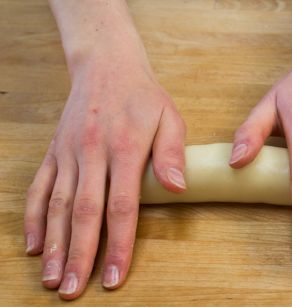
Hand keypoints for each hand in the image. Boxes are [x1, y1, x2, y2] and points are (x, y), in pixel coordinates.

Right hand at [24, 55, 185, 298]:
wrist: (106, 66)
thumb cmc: (144, 96)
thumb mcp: (170, 117)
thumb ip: (171, 153)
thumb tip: (178, 188)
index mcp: (124, 148)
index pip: (121, 206)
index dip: (118, 244)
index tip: (115, 277)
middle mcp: (91, 153)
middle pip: (84, 212)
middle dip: (79, 255)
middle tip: (73, 292)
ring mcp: (69, 153)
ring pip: (57, 204)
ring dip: (54, 244)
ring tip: (51, 278)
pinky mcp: (54, 151)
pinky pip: (38, 186)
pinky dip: (33, 217)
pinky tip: (33, 245)